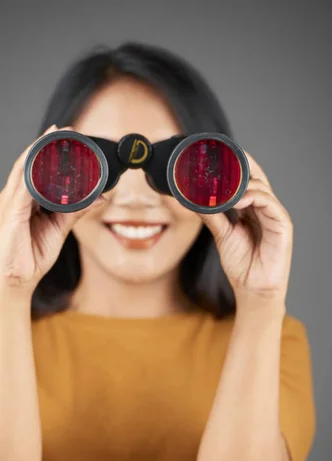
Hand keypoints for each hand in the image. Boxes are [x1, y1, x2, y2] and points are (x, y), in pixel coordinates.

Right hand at [0, 125, 105, 297]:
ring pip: (24, 169)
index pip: (35, 167)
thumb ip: (77, 210)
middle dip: (46, 143)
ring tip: (56, 137)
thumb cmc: (31, 257)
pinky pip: (23, 188)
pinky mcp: (11, 214)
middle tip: (65, 129)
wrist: (17, 282)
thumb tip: (99, 197)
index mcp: (23, 200)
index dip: (49, 150)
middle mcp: (13, 197)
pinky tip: (44, 162)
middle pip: (28, 162)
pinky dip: (34, 172)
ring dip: (40, 151)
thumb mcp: (60, 229)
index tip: (66, 135)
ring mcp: (9, 204)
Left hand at [199, 150, 292, 306]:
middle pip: (256, 178)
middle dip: (241, 165)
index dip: (236, 166)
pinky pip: (269, 203)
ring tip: (224, 185)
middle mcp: (264, 209)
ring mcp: (274, 215)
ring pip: (262, 188)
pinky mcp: (282, 225)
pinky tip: (239, 199)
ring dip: (243, 184)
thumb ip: (211, 216)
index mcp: (251, 209)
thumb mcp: (221, 235)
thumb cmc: (241, 264)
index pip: (246, 180)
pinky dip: (254, 197)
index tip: (218, 156)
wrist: (252, 288)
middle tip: (223, 157)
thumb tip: (193, 201)